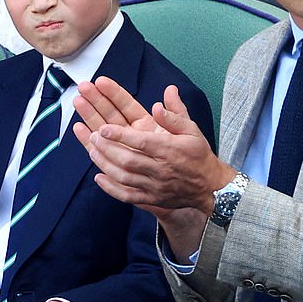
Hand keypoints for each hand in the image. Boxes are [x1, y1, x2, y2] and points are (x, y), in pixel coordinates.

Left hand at [72, 77, 233, 212]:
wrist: (210, 187)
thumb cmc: (198, 155)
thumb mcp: (192, 130)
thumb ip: (175, 115)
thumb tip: (159, 102)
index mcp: (170, 150)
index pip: (141, 142)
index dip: (120, 135)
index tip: (104, 128)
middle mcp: (160, 169)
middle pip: (128, 160)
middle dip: (107, 148)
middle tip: (93, 135)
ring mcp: (155, 186)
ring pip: (125, 177)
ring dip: (106, 164)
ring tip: (92, 150)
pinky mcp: (152, 199)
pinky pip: (128, 196)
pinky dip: (111, 188)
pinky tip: (98, 178)